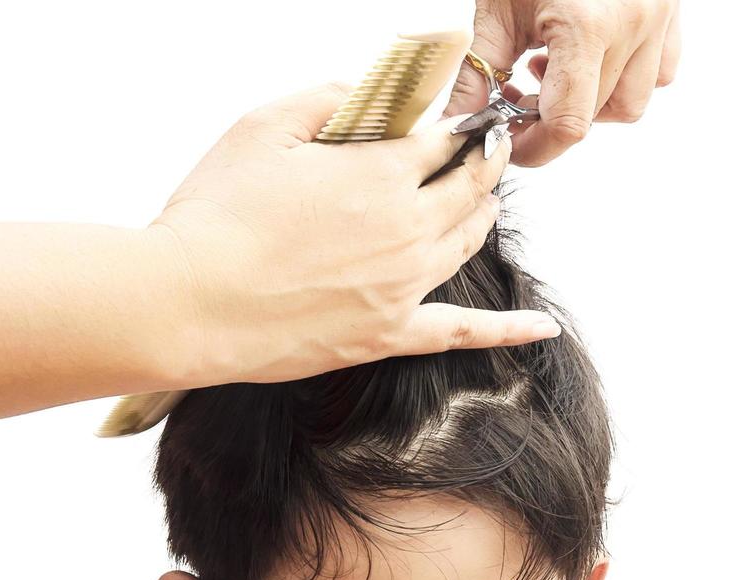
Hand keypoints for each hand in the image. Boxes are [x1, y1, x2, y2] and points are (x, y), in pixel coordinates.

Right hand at [148, 81, 559, 388]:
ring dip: (481, 213)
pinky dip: (509, 329)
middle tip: (486, 149)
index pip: (444, 142)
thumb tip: (365, 92)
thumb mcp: (262, 127)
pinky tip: (544, 328)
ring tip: (482, 198)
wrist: (187, 301)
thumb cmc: (216, 213)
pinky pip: (464, 332)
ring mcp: (406, 285)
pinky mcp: (391, 334)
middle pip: (470, 188)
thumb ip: (326, 99)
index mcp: (382, 174)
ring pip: (468, 242)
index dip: (456, 128)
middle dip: (483, 162)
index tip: (462, 121)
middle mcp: (410, 229)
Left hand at [444, 0, 680, 166]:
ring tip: (557, 67)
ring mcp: (659, 20)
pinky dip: (626, 77)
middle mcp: (633, 25)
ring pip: (631, 104)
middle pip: (594, 116)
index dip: (536, 146)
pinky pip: (657, 73)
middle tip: (519, 95)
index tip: (513, 144)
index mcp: (587, 23)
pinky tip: (593, 53)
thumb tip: (462, 120)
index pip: (568, 123)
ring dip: (592, 101)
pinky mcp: (671, 14)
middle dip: (553, 117)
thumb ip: (479, 68)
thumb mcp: (498, 1)